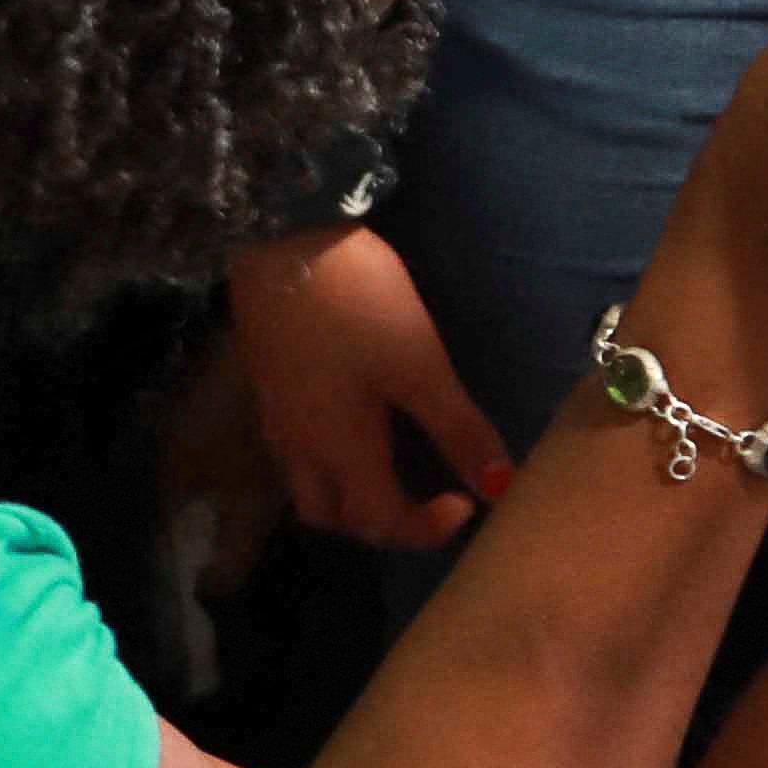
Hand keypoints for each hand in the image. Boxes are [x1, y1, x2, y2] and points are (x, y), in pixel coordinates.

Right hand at [233, 224, 512, 549]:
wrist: (280, 238)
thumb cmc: (357, 304)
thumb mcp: (420, 365)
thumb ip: (459, 429)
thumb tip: (499, 488)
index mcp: (340, 451)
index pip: (380, 522)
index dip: (428, 528)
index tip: (469, 501)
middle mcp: (300, 447)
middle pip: (331, 517)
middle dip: (377, 522)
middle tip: (421, 497)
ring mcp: (276, 415)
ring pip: (307, 484)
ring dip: (348, 492)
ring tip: (391, 464)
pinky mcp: (267, 382)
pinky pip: (295, 446)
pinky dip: (328, 458)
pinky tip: (354, 418)